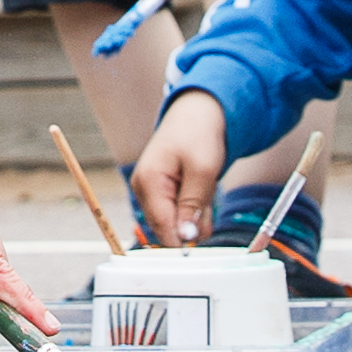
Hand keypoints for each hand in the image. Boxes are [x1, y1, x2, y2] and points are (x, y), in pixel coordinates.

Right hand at [129, 90, 231, 246]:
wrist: (197, 113)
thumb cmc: (199, 134)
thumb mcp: (204, 170)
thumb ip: (193, 206)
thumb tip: (185, 238)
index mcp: (148, 182)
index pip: (162, 228)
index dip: (185, 238)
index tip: (206, 229)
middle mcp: (143, 190)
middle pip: (168, 229)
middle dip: (193, 222)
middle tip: (207, 196)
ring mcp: (150, 193)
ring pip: (176, 223)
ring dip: (197, 214)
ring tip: (204, 187)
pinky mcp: (161, 194)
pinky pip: (179, 213)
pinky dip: (195, 207)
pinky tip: (200, 189)